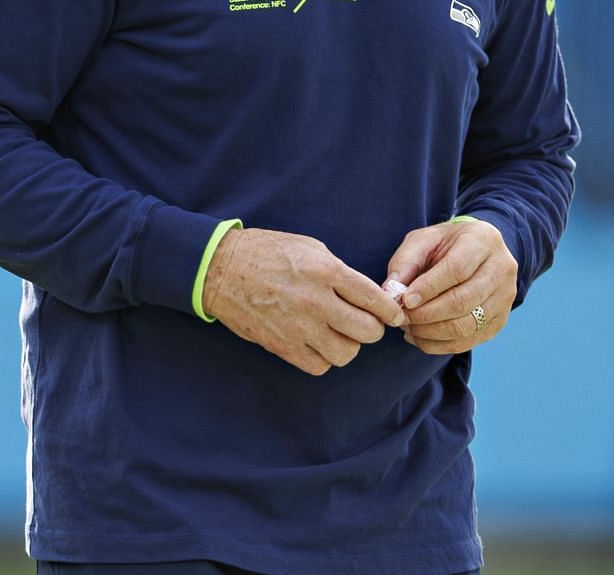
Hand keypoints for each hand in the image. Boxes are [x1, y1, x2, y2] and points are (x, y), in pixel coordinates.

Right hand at [202, 228, 406, 375]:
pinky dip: (323, 358)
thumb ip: (340, 271)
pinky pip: (319, 366)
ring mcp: (299, 327)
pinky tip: (317, 344)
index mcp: (326, 271)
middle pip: (368, 332)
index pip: (375, 299)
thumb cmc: (266, 252)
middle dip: (372, 329)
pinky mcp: (282, 346)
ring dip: (347, 345)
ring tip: (337, 334)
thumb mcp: (309, 247)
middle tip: (364, 323)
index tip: (393, 315)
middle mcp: (316, 301)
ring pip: (346, 353)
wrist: (220, 269)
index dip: (391, 311)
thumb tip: (366, 296)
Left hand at [385, 217, 517, 354]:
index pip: (457, 269)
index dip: (429, 288)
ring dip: (431, 332)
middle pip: (463, 301)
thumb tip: (390, 292)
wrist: (475, 252)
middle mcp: (501, 269)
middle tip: (401, 317)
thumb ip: (405, 262)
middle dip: (427, 314)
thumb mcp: (422, 240)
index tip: (405, 300)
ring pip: (467, 325)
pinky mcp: (500, 321)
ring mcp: (505, 298)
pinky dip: (440, 345)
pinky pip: (469, 341)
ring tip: (408, 327)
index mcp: (483, 241)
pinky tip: (419, 338)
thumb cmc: (444, 245)